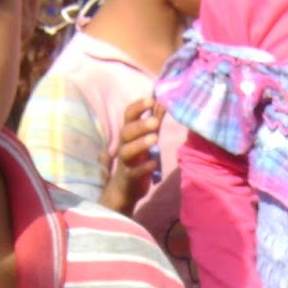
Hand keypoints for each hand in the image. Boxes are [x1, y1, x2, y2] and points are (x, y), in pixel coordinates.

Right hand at [99, 98, 163, 213]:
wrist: (125, 188)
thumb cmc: (137, 158)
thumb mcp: (146, 137)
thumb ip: (154, 119)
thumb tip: (163, 100)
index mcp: (129, 133)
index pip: (128, 115)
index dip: (138, 107)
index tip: (151, 99)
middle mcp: (124, 145)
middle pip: (126, 132)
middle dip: (140, 125)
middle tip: (154, 121)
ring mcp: (125, 162)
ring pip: (127, 151)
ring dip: (140, 143)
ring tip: (155, 138)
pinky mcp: (129, 177)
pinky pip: (134, 172)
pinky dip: (144, 167)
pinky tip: (154, 163)